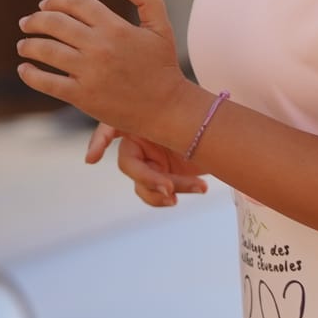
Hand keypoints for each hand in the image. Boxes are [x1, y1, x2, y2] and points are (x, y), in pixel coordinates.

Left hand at [17, 0, 186, 136]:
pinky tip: (25, 69)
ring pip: (46, 50)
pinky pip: (47, 82)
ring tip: (23, 45)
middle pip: (54, 23)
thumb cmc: (163, 67)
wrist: (167, 108)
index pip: (75, 2)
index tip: (44, 5)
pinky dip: (30, 74)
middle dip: (35, 20)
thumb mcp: (161, 28)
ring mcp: (89, 71)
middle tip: (26, 23)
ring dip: (28, 45)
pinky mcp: (82, 96)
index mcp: (115, 26)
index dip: (56, 0)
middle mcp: (99, 46)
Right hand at [86, 121, 207, 207]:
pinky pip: (152, 193)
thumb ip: (174, 132)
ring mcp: (146, 160)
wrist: (226, 140)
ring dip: (166, 190)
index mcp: (140, 119)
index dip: (99, 140)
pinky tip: (192, 191)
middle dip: (148, 178)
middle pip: (130, 164)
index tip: (92, 159)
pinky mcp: (157, 177)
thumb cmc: (207, 123)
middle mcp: (138, 140)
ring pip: (143, 183)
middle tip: (169, 188)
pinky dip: (167, 197)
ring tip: (198, 187)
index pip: (111, 126)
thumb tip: (155, 151)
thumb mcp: (192, 124)